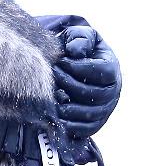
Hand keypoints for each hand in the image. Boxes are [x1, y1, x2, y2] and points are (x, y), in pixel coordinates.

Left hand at [53, 25, 120, 140]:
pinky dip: (71, 125)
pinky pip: (86, 128)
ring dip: (69, 106)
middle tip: (52, 77)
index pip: (102, 71)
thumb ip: (80, 38)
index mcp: (112, 68)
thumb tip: (75, 51)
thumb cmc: (76, 50)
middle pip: (95, 93)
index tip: (61, 62)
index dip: (80, 68)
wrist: (73, 67)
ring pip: (90, 113)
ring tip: (52, 96)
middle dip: (70, 85)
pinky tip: (56, 116)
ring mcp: (106, 108)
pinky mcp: (96, 122)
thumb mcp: (79, 36)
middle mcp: (113, 90)